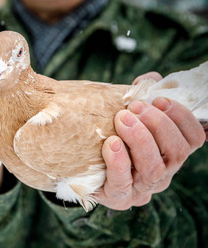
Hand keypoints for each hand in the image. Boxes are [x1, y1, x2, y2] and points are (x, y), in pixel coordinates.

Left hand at [96, 72, 205, 209]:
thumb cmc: (112, 135)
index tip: (160, 99)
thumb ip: (143, 96)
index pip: (193, 138)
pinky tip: (111, 143)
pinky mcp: (118, 197)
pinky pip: (122, 183)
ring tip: (121, 119)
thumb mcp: (130, 115)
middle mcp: (163, 172)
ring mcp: (142, 187)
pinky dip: (119, 162)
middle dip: (159, 125)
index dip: (182, 118)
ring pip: (153, 169)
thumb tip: (148, 80)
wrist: (83, 165)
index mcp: (171, 152)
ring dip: (140, 140)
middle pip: (177, 153)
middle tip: (135, 107)